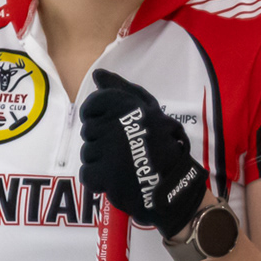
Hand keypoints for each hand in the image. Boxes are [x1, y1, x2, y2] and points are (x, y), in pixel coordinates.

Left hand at [78, 69, 208, 238]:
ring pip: (87, 153)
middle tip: (123, 149)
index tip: (112, 127)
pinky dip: (98, 180)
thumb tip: (97, 74)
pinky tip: (115, 179)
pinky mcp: (106, 174)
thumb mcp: (149, 110)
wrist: (173, 185)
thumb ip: (121, 90)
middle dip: (101, 141)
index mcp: (128, 106)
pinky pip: (87, 174)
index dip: (97, 116)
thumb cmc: (162, 146)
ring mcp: (110, 150)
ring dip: (100, 161)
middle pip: (89, 131)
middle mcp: (117, 124)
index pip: (93, 105)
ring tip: (122, 165)